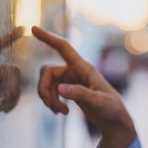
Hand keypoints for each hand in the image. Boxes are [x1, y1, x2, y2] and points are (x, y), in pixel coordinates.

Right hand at [31, 26, 135, 147]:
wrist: (114, 119)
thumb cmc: (111, 108)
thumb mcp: (98, 102)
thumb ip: (80, 94)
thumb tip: (59, 89)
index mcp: (84, 67)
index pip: (63, 47)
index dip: (48, 38)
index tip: (33, 28)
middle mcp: (75, 70)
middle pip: (47, 71)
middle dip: (44, 89)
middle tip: (51, 106)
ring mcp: (70, 80)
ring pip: (47, 83)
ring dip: (48, 99)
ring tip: (61, 112)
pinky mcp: (68, 89)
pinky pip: (51, 92)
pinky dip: (52, 103)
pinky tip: (63, 112)